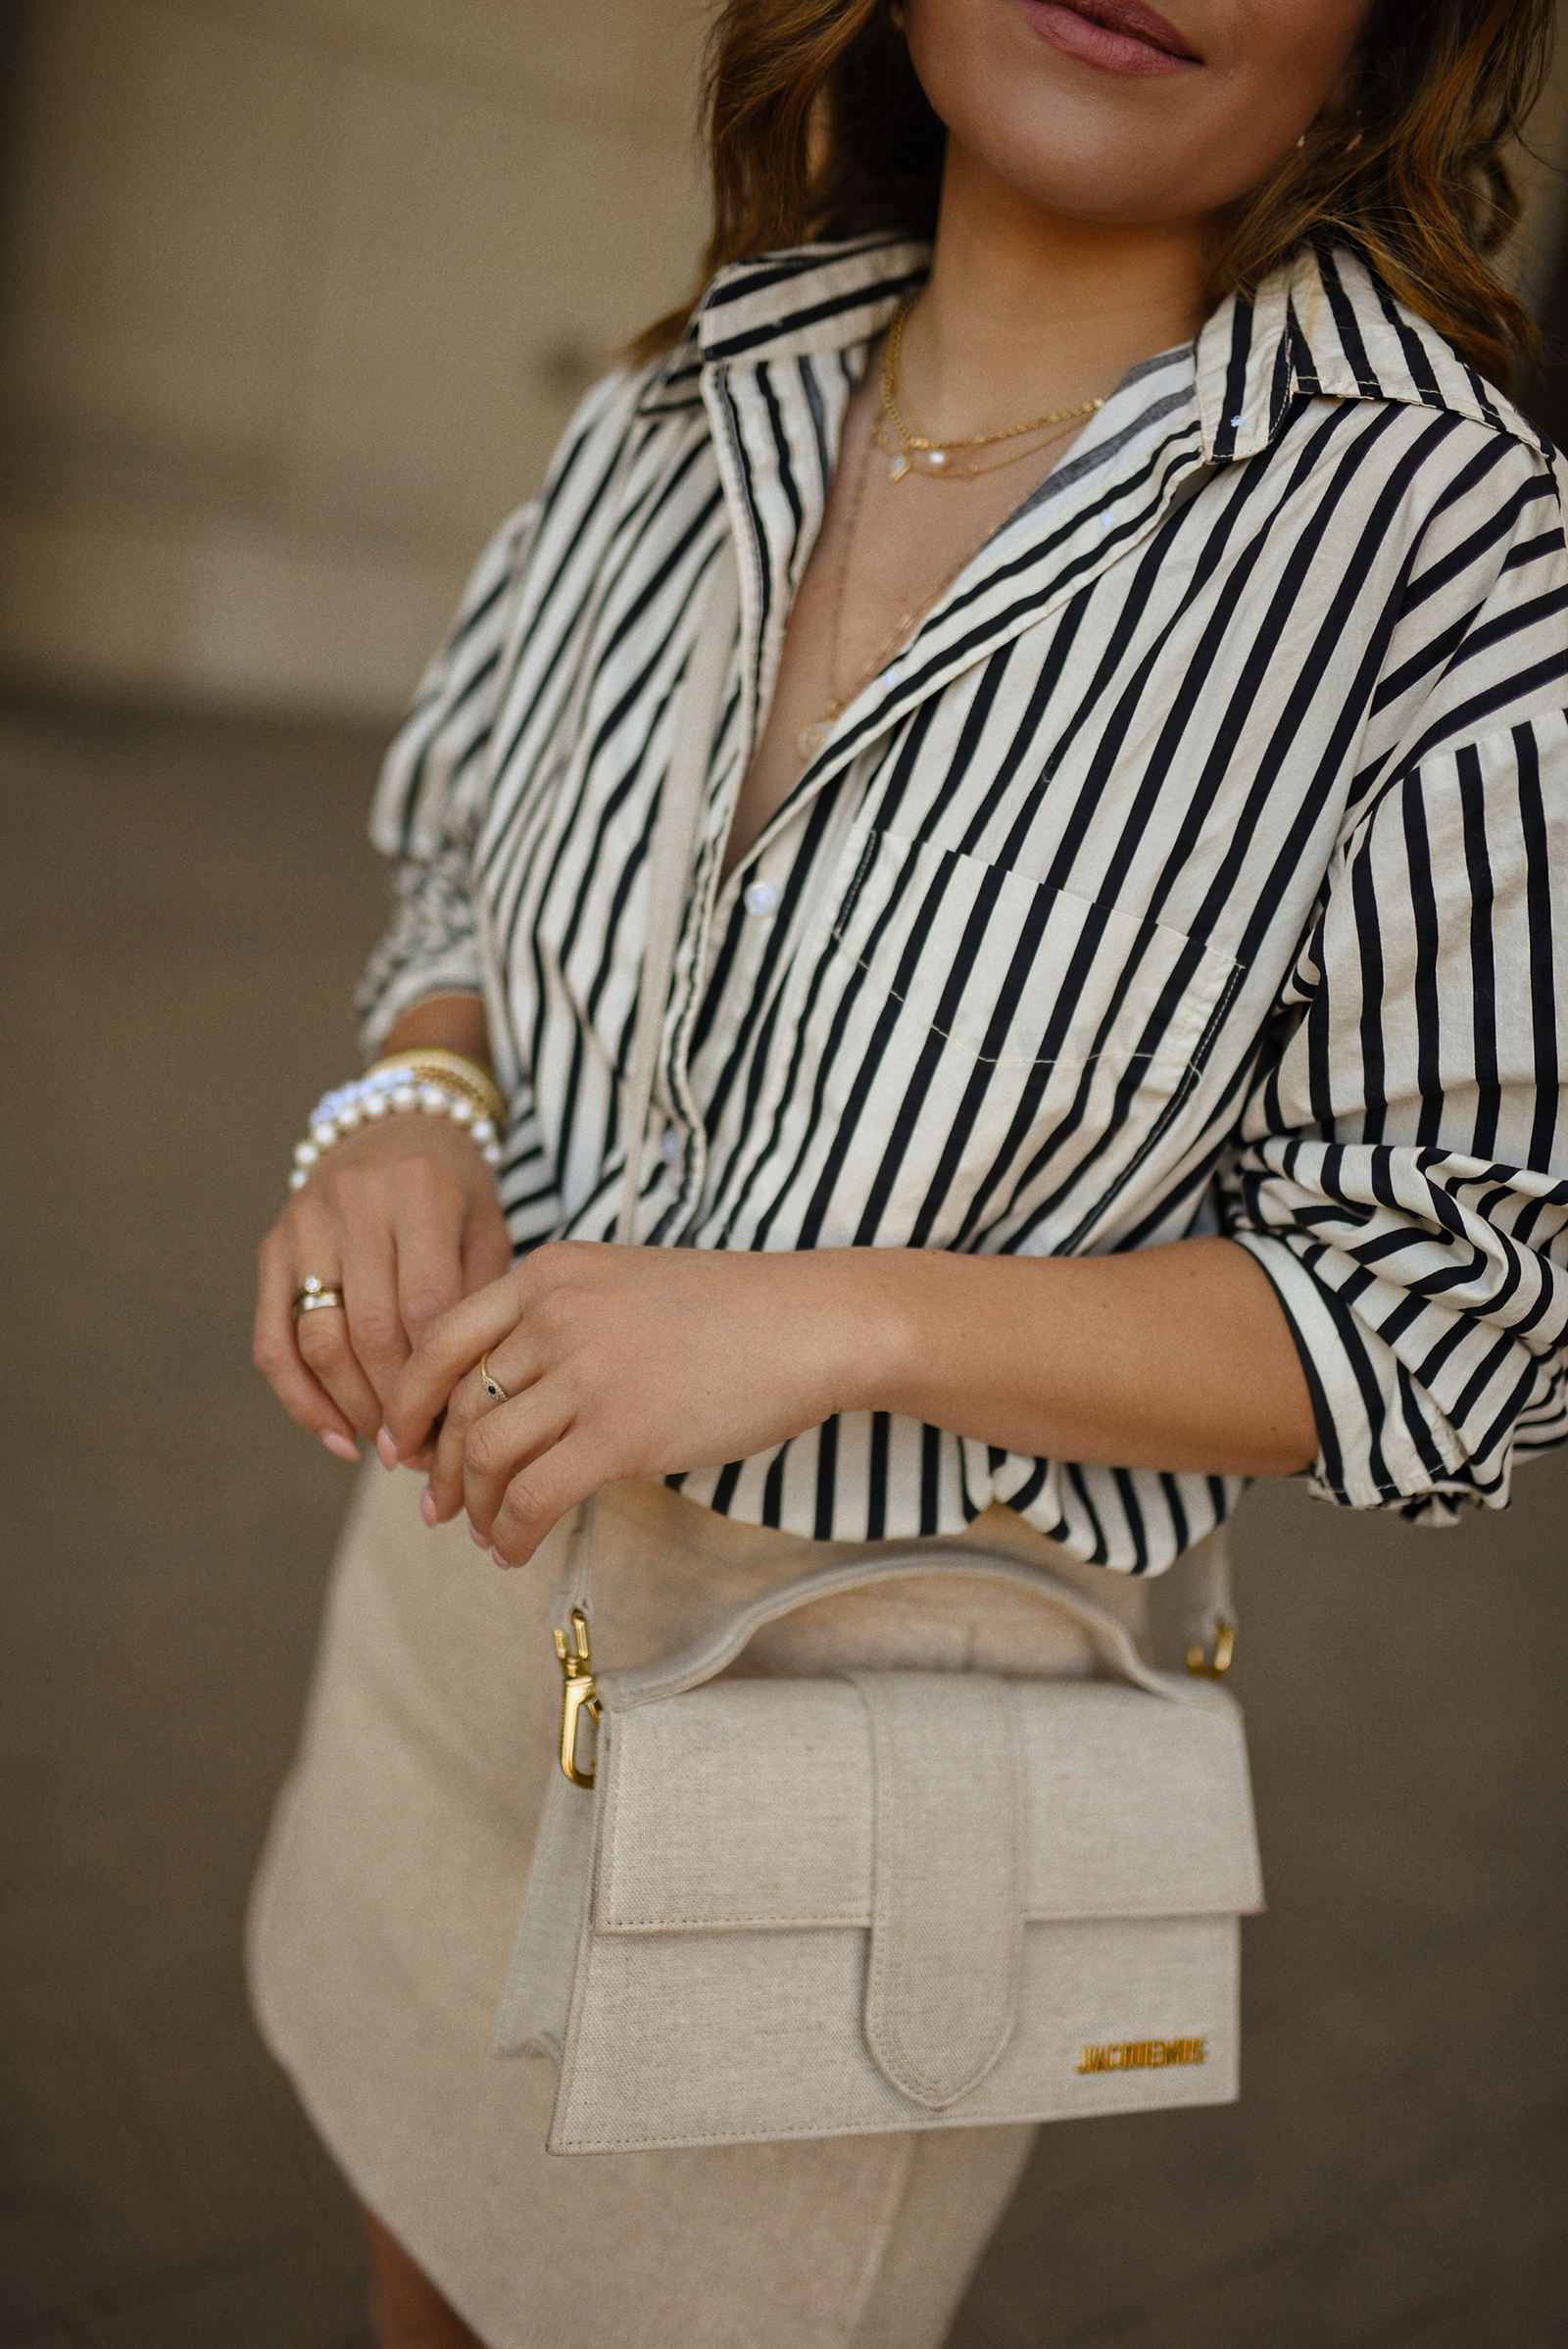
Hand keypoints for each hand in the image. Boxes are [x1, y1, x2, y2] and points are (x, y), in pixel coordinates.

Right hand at [254, 1113, 513, 1462]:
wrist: (399, 1123)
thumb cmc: (457, 1191)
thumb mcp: (485, 1227)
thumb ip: (478, 1300)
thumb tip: (464, 1406)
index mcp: (420, 1192)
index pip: (426, 1308)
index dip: (439, 1380)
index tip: (459, 1431)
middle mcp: (354, 1203)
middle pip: (370, 1332)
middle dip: (397, 1406)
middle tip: (426, 1453)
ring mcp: (303, 1224)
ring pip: (318, 1341)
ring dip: (352, 1409)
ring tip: (388, 1448)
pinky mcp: (271, 1247)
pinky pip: (272, 1340)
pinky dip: (301, 1399)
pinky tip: (337, 1437)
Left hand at [385, 1242, 888, 1562]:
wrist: (813, 1322)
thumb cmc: (733, 1310)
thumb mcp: (624, 1285)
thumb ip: (561, 1321)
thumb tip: (509, 1396)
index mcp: (548, 1273)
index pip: (440, 1339)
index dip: (409, 1402)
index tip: (403, 1443)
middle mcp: (554, 1314)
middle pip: (458, 1404)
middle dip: (436, 1467)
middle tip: (434, 1506)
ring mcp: (586, 1372)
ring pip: (486, 1454)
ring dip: (473, 1507)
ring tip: (481, 1534)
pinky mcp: (620, 1431)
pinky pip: (534, 1497)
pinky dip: (511, 1533)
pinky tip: (513, 1551)